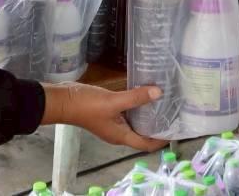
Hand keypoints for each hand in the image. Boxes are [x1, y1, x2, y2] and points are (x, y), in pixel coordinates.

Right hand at [43, 83, 166, 151]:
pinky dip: (136, 106)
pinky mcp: (107, 112)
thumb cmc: (87, 106)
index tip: (174, 130)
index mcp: (120, 136)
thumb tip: (159, 93)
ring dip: (146, 115)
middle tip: (172, 113)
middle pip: (141, 134)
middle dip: (156, 126)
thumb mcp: (114, 101)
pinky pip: (126, 112)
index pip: (145, 144)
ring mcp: (112, 123)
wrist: (63, 101)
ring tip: (161, 102)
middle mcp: (118, 133)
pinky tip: (142, 93)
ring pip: (134, 122)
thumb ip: (136, 97)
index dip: (160, 140)